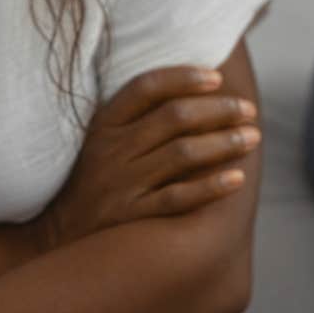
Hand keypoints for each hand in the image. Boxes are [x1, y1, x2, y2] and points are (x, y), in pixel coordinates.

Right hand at [35, 65, 258, 250]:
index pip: (147, 87)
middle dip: (218, 110)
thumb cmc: (94, 181)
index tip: (217, 78)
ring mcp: (121, 184)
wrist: (61, 235)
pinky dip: (210, 186)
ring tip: (252, 138)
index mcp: (104, 124)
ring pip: (182, 154)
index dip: (184, 77)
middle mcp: (111, 150)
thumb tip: (193, 92)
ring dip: (223, 143)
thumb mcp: (100, 141)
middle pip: (173, 118)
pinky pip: (178, 198)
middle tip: (249, 110)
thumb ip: (137, 118)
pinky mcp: (132, 216)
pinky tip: (237, 178)